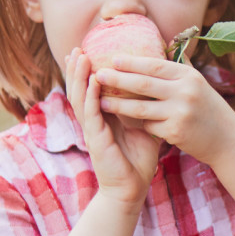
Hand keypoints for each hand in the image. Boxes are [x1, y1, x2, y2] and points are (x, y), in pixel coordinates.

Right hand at [65, 48, 161, 204]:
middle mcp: (94, 121)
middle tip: (76, 47)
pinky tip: (93, 82)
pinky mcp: (97, 140)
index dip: (87, 72)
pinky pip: (92, 114)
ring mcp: (92, 130)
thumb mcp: (141, 126)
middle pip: (80, 90)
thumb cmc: (138, 159)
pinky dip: (91, 96)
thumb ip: (141, 108)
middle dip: (77, 69)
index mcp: (103, 117)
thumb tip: (158, 87)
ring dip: (80, 77)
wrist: (132, 188)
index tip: (87, 50)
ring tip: (79, 57)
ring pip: (81, 98)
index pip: (91, 90)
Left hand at [94, 56, 234, 164]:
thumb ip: (180, 65)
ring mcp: (180, 112)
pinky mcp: (176, 132)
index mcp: (189, 76)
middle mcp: (185, 91)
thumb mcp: (198, 84)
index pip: (155, 65)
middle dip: (117, 79)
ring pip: (140, 108)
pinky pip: (149, 126)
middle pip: (143, 84)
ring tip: (100, 102)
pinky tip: (131, 125)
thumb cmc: (209, 109)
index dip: (132, 62)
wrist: (228, 140)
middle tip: (98, 75)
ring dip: (118, 105)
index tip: (113, 59)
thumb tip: (165, 41)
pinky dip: (140, 125)